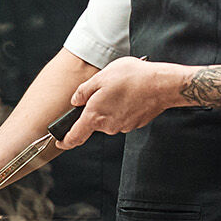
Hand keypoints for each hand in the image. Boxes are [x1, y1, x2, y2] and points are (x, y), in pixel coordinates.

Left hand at [59, 57, 184, 147]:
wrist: (161, 85)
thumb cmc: (131, 78)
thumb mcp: (101, 77)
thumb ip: (84, 91)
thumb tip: (75, 101)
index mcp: (95, 116)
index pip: (75, 136)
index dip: (65, 141)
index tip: (59, 142)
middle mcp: (108, 126)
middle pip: (95, 122)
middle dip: (97, 108)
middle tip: (106, 88)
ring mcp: (123, 126)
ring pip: (110, 117)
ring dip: (112, 106)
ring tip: (122, 87)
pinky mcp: (136, 124)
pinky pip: (123, 116)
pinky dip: (124, 107)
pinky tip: (132, 94)